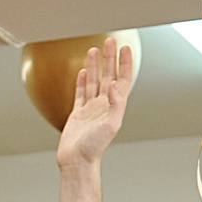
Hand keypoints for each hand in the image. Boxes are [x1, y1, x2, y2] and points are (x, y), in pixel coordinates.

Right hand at [56, 37, 133, 174]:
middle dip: (110, 58)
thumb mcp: (110, 125)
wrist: (76, 160)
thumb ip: (115, 104)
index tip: (124, 48)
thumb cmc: (94, 147)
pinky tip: (84, 72)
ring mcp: (91, 109)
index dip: (124, 63)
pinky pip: (81, 93)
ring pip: (95, 81)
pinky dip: (83, 81)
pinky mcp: (78, 113)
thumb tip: (115, 86)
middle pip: (109, 75)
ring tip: (94, 50)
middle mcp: (104, 105)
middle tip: (110, 41)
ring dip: (96, 65)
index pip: (122, 79)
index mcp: (114, 106)